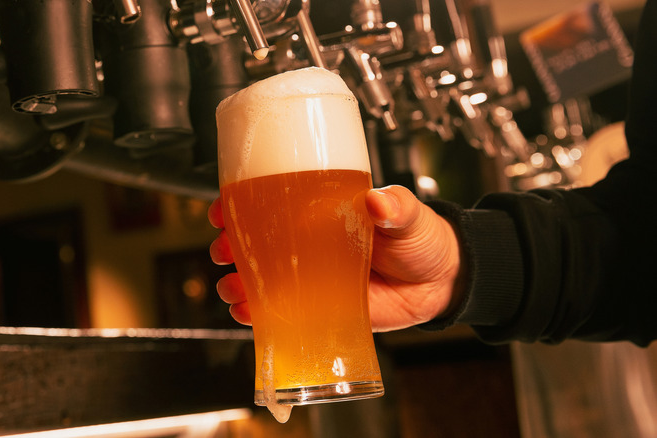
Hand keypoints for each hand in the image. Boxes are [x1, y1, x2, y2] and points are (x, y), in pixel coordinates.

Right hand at [208, 185, 463, 330]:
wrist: (440, 282)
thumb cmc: (421, 238)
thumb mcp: (409, 213)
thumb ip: (396, 206)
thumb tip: (379, 200)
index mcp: (322, 210)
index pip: (272, 200)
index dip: (241, 202)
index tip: (223, 206)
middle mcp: (309, 243)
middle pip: (256, 242)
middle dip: (230, 245)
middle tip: (223, 248)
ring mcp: (312, 276)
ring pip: (262, 277)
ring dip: (239, 281)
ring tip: (233, 285)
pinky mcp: (320, 307)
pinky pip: (281, 311)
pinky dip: (259, 314)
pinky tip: (249, 312)